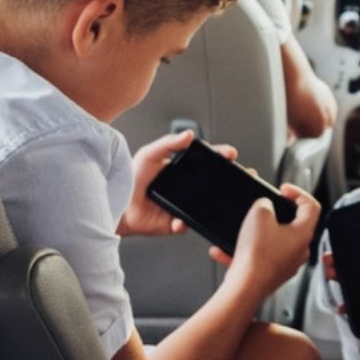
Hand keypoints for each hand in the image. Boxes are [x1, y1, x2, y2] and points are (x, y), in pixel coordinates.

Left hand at [117, 131, 236, 235]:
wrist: (118, 205)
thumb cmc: (131, 178)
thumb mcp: (150, 154)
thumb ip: (169, 143)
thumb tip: (188, 134)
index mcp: (183, 169)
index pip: (208, 161)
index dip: (221, 156)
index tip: (230, 154)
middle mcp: (187, 188)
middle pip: (214, 183)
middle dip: (230, 180)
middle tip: (241, 175)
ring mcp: (183, 206)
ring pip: (206, 206)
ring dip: (215, 205)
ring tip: (219, 202)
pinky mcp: (175, 224)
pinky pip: (186, 225)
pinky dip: (184, 224)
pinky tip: (180, 220)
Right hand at [215, 183, 319, 299]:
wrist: (245, 288)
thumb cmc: (256, 257)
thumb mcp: (259, 214)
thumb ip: (265, 204)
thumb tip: (264, 207)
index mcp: (303, 234)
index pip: (311, 206)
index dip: (298, 193)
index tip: (284, 190)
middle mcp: (298, 251)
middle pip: (292, 224)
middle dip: (273, 214)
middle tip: (261, 210)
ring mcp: (286, 264)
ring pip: (272, 241)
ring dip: (255, 234)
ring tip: (241, 231)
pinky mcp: (271, 274)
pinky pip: (258, 257)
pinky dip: (244, 251)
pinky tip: (226, 250)